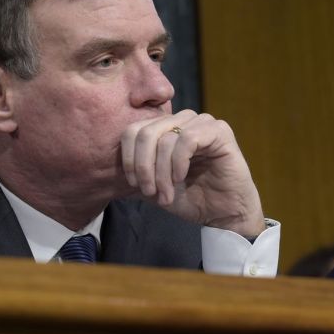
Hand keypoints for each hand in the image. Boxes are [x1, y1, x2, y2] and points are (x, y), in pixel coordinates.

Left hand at [120, 110, 264, 236]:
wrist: (223, 214)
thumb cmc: (191, 198)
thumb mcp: (154, 185)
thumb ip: (137, 170)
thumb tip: (111, 165)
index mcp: (166, 129)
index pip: (133, 130)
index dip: (129, 158)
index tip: (135, 184)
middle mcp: (183, 120)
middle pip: (146, 132)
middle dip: (144, 167)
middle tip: (150, 192)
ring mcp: (202, 122)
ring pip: (165, 137)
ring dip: (161, 171)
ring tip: (166, 193)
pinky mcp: (220, 131)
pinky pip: (188, 139)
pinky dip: (179, 162)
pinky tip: (181, 177)